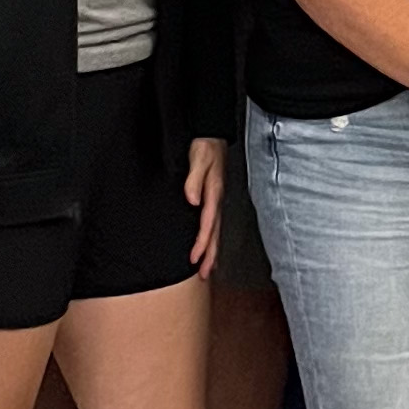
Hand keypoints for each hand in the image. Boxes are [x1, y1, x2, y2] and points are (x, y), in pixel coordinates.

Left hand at [184, 136, 225, 278]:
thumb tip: (192, 200)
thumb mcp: (199, 157)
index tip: (194, 258)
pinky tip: (208, 247)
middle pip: (215, 233)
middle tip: (204, 274)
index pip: (208, 223)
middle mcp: (216, 199)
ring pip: (215, 231)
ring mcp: (216, 200)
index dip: (201, 242)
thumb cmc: (205, 145)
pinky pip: (213, 224)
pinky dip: (211, 239)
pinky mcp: (213, 198)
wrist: (212, 134)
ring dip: (212, 251)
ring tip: (208, 270)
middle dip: (210, 255)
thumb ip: (194, 178)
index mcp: (213, 192)